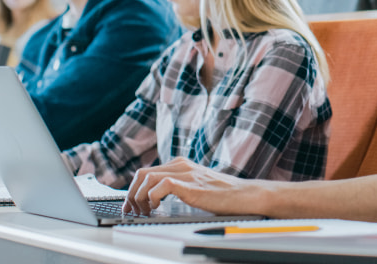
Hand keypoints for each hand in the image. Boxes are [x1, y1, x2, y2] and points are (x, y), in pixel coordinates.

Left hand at [123, 157, 265, 215]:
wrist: (245, 195)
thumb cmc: (224, 194)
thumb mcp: (196, 185)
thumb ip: (179, 185)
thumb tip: (156, 196)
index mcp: (181, 164)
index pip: (146, 172)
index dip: (134, 189)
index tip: (131, 205)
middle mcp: (181, 165)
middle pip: (142, 173)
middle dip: (132, 193)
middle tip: (133, 210)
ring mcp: (186, 173)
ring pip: (147, 178)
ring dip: (139, 197)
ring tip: (145, 211)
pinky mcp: (190, 185)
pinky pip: (161, 186)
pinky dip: (152, 198)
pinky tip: (157, 207)